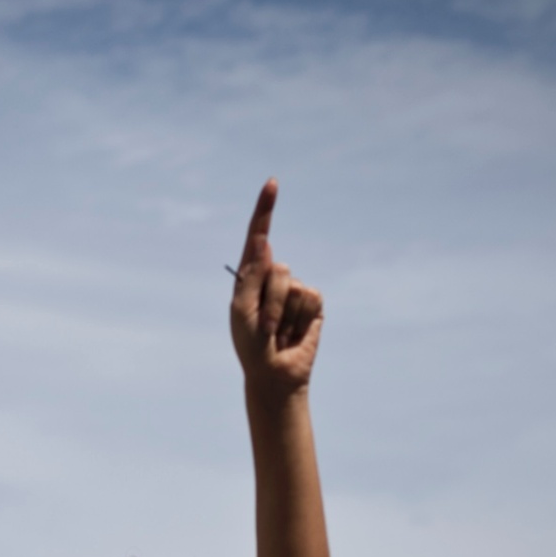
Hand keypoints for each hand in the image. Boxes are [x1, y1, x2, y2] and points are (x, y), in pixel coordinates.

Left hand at [230, 179, 324, 400]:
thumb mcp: (241, 310)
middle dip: (270, 300)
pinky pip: (311, 297)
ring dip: (283, 313)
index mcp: (250, 276)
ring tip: (278, 332)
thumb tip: (264, 244)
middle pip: (278, 268)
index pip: (258, 236)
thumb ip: (251, 278)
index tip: (272, 183)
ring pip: (294, 285)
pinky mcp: (314, 303)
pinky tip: (294, 332)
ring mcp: (295, 289)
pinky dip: (301, 318)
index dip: (265, 209)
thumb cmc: (251, 345)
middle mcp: (273, 278)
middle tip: (265, 326)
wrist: (275, 374)